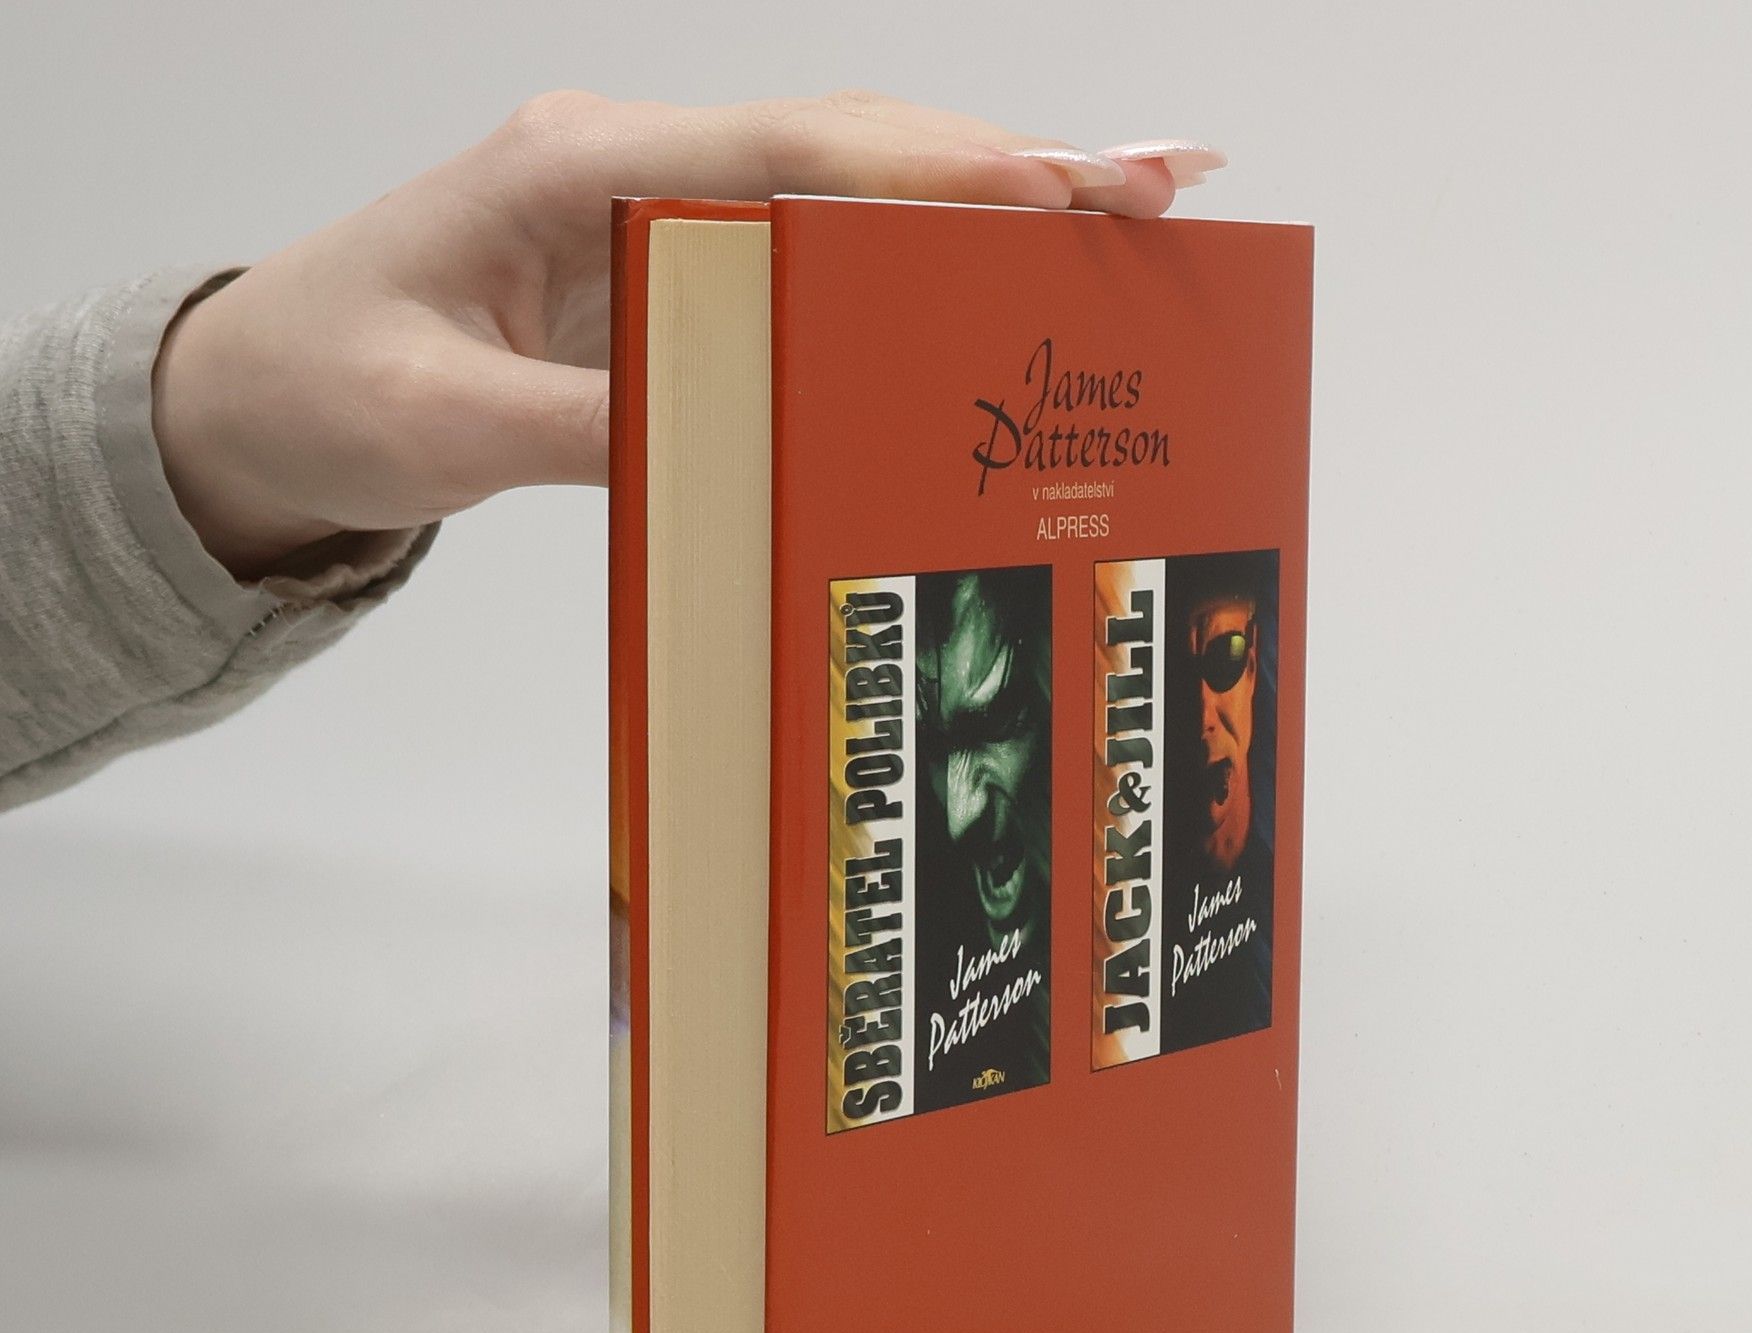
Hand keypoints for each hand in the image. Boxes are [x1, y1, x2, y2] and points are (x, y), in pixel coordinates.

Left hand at [150, 91, 1224, 578]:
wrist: (252, 403)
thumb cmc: (324, 394)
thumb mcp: (444, 426)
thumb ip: (589, 426)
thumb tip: (746, 429)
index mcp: (576, 172)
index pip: (787, 152)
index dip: (930, 170)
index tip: (1057, 187)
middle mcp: (628, 168)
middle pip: (846, 146)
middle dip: (1004, 162)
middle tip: (1162, 184)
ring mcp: (649, 211)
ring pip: (841, 183)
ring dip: (978, 195)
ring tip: (1120, 215)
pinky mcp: (658, 267)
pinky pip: (804, 244)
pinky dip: (907, 252)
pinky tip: (987, 268)